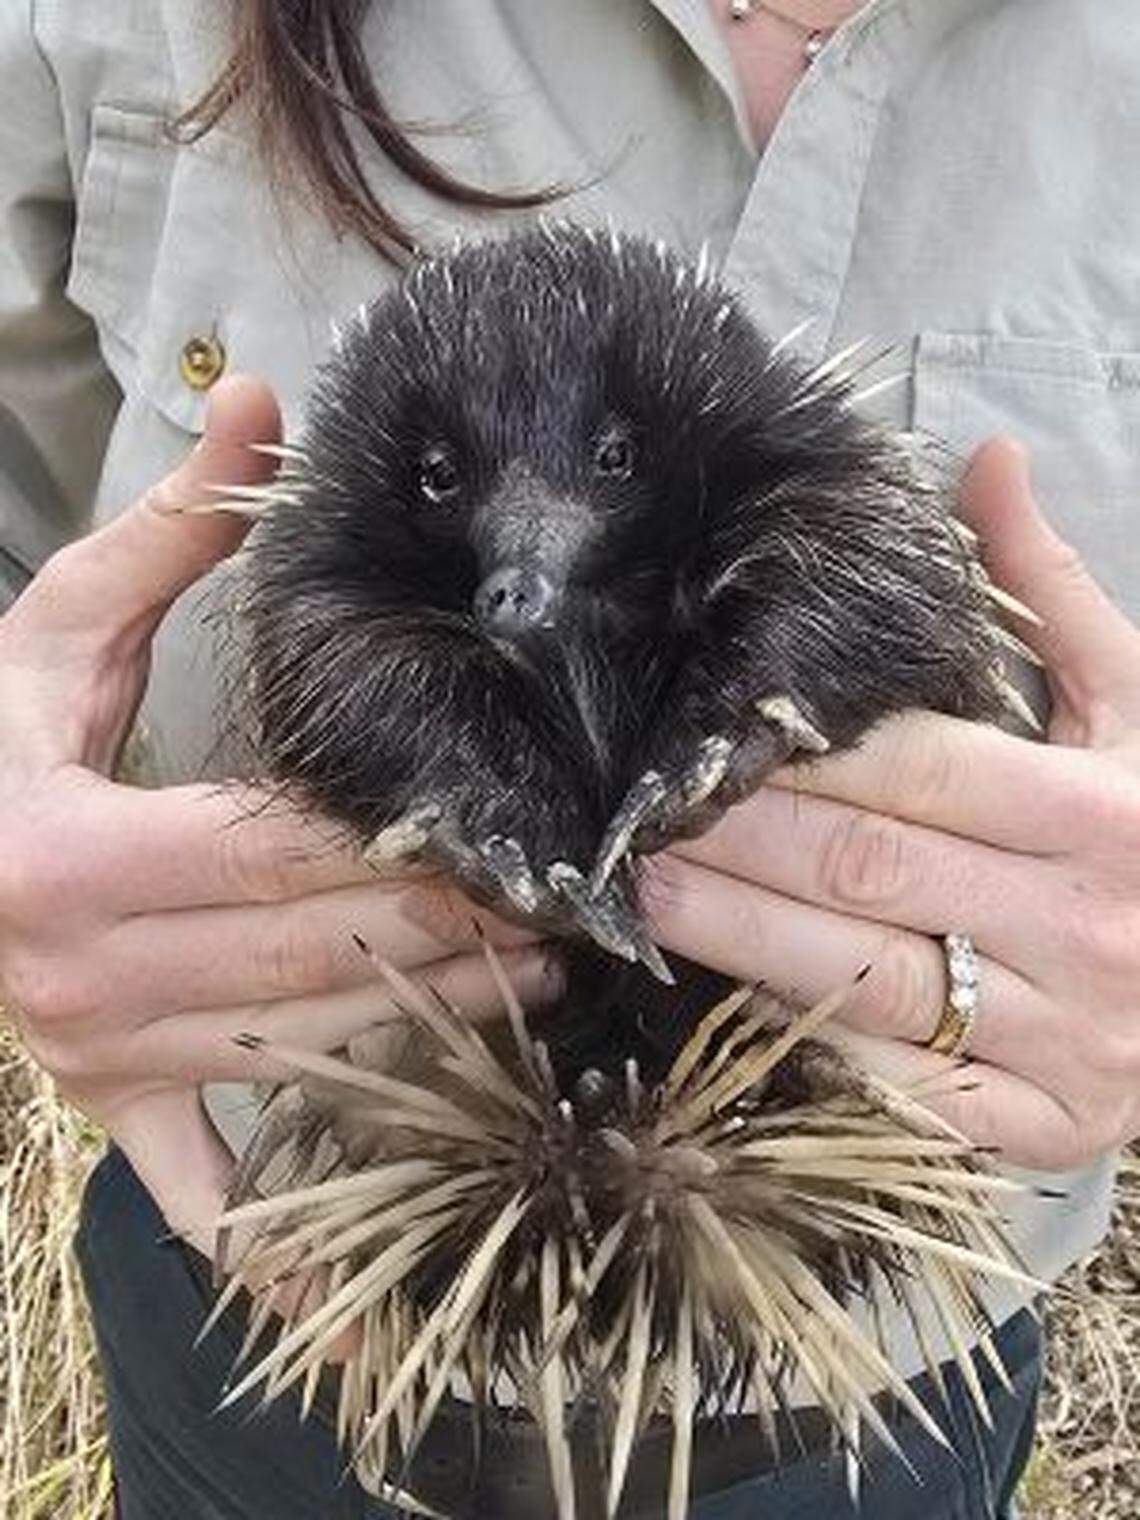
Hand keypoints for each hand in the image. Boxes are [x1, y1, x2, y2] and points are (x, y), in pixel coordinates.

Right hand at [0, 376, 551, 1254]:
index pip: (277, 854)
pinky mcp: (106, 1107)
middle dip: (450, 939)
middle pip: (313, 957)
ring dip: (426, 1035)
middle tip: (571, 919)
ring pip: (299, 1054)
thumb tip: (258, 393)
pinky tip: (357, 1290)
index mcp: (69, 853)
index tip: (516, 838)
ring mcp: (97, 1056)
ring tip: (540, 995)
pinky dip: (275, 1237)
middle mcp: (85, 974)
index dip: (404, 852)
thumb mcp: (53, 631)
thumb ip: (164, 530)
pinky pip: (197, 1194)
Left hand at [647, 437, 1139, 1171]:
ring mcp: (1063, 1039)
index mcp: (1100, 810)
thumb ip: (1052, 591)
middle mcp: (1084, 925)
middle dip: (738, 845)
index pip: (920, 773)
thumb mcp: (1131, 709)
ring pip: (867, 986)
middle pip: (869, 874)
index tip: (704, 742)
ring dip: (740, 941)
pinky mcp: (1040, 1125)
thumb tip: (986, 459)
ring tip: (648, 898)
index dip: (801, 759)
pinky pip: (903, 1094)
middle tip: (637, 822)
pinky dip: (809, 1051)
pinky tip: (728, 1009)